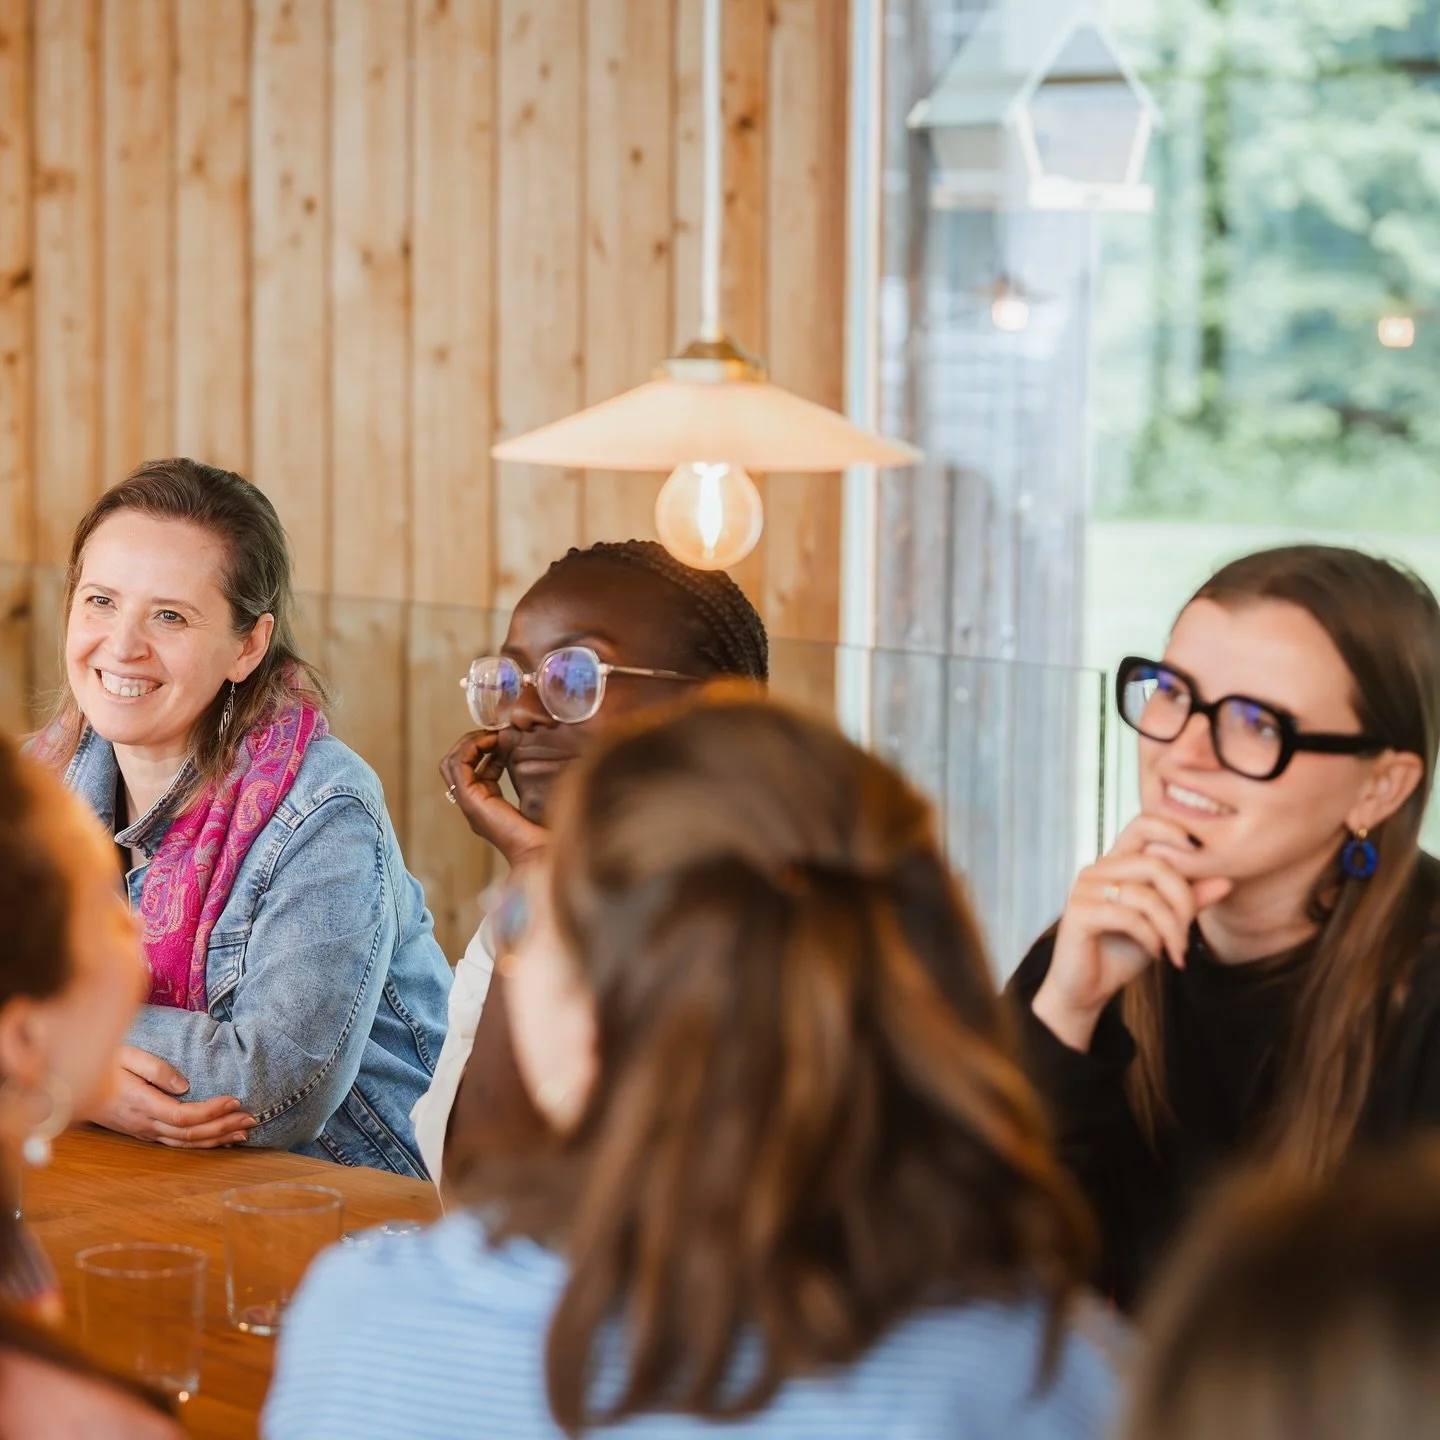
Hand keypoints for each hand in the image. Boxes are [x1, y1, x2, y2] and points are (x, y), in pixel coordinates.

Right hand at [86, 1047, 256, 1149]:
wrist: (72, 1087)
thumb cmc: (102, 1064)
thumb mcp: (125, 1056)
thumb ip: (155, 1068)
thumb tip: (184, 1085)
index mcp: (142, 1104)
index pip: (184, 1116)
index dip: (212, 1111)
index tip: (235, 1100)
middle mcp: (145, 1124)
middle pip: (190, 1134)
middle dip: (223, 1127)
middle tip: (251, 1118)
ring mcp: (144, 1132)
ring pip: (186, 1144)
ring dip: (217, 1139)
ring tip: (244, 1132)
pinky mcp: (144, 1133)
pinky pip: (177, 1144)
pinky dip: (201, 1144)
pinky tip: (220, 1141)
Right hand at [439, 730, 547, 866]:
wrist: (541, 849)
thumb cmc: (543, 826)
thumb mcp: (531, 793)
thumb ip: (522, 774)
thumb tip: (521, 749)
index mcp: (483, 802)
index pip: (469, 767)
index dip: (483, 748)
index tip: (503, 740)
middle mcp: (471, 802)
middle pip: (454, 763)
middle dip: (472, 742)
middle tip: (494, 732)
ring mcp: (468, 802)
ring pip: (451, 761)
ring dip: (470, 742)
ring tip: (492, 735)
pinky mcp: (469, 799)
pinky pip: (459, 764)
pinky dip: (472, 747)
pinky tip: (492, 741)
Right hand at [1032, 816, 1232, 1052]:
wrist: (1087, 990)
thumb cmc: (1122, 952)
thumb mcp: (1164, 923)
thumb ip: (1190, 899)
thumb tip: (1227, 880)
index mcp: (1116, 864)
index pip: (1144, 824)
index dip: (1174, 830)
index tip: (1200, 854)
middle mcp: (1098, 869)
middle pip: (1156, 863)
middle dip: (1184, 900)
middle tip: (1188, 933)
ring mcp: (1084, 889)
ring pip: (1146, 894)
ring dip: (1171, 928)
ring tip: (1175, 950)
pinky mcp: (1078, 912)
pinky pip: (1128, 916)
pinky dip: (1150, 937)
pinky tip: (1155, 952)